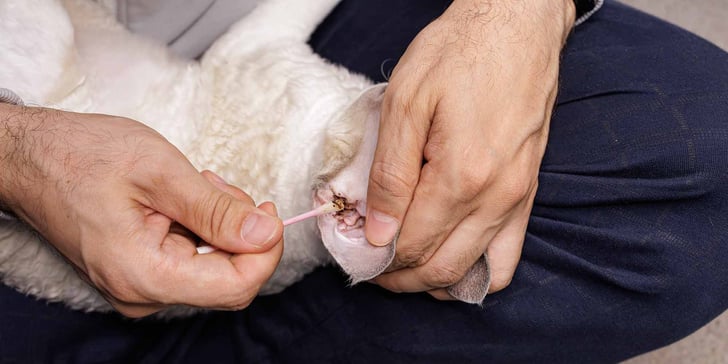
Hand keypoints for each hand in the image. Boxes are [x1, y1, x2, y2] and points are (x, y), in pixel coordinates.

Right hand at [0, 104, 282, 316]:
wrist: (31, 159)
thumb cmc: (82, 157)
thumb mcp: (160, 172)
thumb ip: (216, 209)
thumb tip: (267, 232)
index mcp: (145, 274)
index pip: (236, 287)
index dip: (265, 250)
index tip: (268, 210)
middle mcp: (142, 294)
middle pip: (228, 280)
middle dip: (239, 232)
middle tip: (216, 186)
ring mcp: (140, 287)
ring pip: (213, 269)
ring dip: (219, 227)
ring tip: (194, 187)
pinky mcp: (140, 274)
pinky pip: (192, 262)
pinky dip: (201, 230)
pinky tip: (182, 201)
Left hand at [364, 0, 574, 297]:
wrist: (516, 26)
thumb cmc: (457, 54)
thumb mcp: (405, 103)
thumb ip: (389, 175)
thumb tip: (377, 232)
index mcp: (461, 176)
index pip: (412, 245)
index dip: (377, 259)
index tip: (356, 254)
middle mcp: (497, 197)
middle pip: (442, 268)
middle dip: (401, 278)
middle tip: (373, 267)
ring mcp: (519, 198)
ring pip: (477, 271)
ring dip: (437, 280)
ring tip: (407, 266)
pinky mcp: (529, 191)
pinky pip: (509, 255)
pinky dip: (477, 269)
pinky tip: (451, 257)